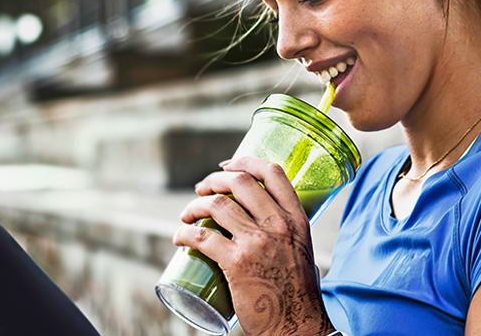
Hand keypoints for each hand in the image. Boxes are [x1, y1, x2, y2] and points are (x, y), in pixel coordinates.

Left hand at [173, 157, 335, 335]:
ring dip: (193, 206)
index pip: (272, 173)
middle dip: (213, 181)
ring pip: (216, 205)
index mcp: (297, 218)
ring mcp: (257, 242)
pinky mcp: (237, 262)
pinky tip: (179, 237)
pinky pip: (202, 237)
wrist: (297, 324)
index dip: (245, 161)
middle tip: (201, 190)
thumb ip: (284, 230)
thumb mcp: (301, 249)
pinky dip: (184, 233)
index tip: (227, 165)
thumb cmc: (297, 291)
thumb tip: (260, 218)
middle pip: (239, 182)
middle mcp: (278, 224)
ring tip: (186, 216)